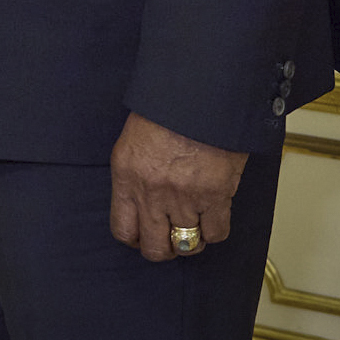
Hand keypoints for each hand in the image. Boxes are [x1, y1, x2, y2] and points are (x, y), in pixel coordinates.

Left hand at [109, 112, 247, 261]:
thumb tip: (144, 200)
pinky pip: (216, 233)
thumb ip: (136, 173)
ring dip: (191, 241)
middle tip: (171, 239)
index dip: (135, 239)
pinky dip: (215, 231)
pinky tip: (214, 218)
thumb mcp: (135, 139)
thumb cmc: (168, 108)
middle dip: (163, 249)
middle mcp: (152, 193)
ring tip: (195, 228)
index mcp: (127, 176)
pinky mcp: (215, 195)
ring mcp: (183, 197)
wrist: (199, 91)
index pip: (123, 229)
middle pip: (155, 248)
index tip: (143, 236)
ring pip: (187, 245)